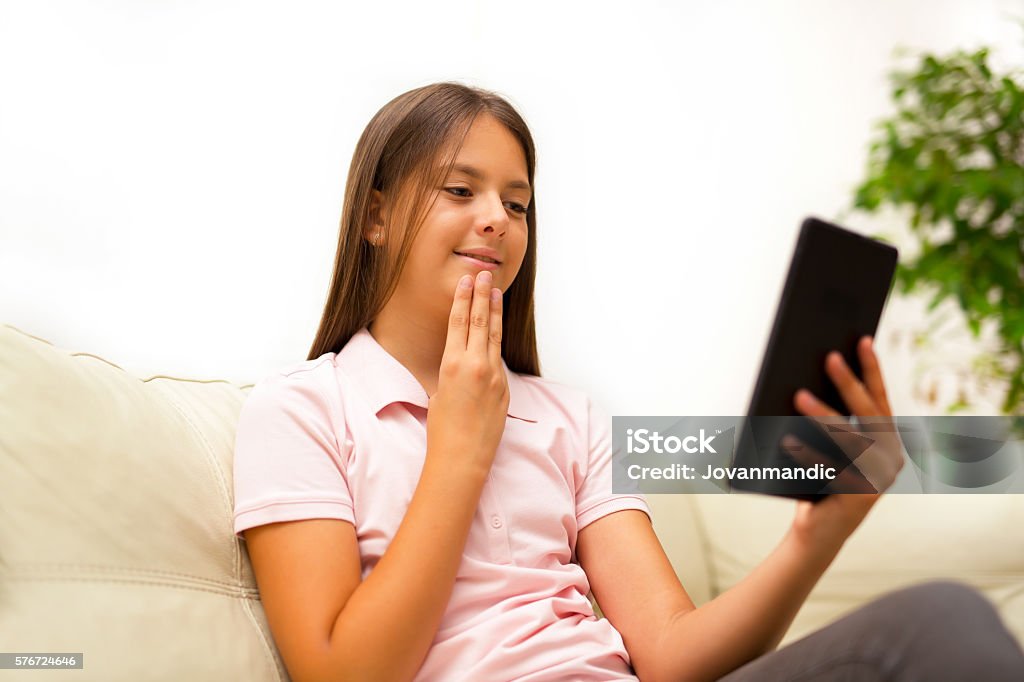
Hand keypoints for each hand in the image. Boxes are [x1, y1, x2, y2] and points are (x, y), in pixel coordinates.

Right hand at [425, 270, 509, 477]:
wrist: (463, 457)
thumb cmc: (443, 430)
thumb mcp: (438, 392)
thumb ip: (451, 371)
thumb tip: (458, 361)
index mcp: (452, 365)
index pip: (459, 323)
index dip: (464, 300)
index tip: (467, 282)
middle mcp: (475, 366)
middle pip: (480, 322)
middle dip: (482, 296)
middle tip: (484, 274)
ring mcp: (493, 376)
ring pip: (494, 336)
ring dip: (494, 312)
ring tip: (496, 292)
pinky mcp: (504, 388)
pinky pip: (499, 358)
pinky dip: (497, 340)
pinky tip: (497, 328)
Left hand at [784, 336, 904, 547]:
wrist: (818, 535)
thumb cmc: (819, 482)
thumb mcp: (830, 449)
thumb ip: (833, 423)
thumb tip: (808, 380)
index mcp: (887, 443)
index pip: (879, 399)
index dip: (872, 369)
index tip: (862, 339)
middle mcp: (890, 460)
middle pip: (869, 414)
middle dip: (848, 383)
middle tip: (829, 357)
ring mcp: (878, 480)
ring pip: (849, 439)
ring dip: (822, 416)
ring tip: (798, 395)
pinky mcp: (858, 499)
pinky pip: (830, 470)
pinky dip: (807, 455)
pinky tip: (785, 440)